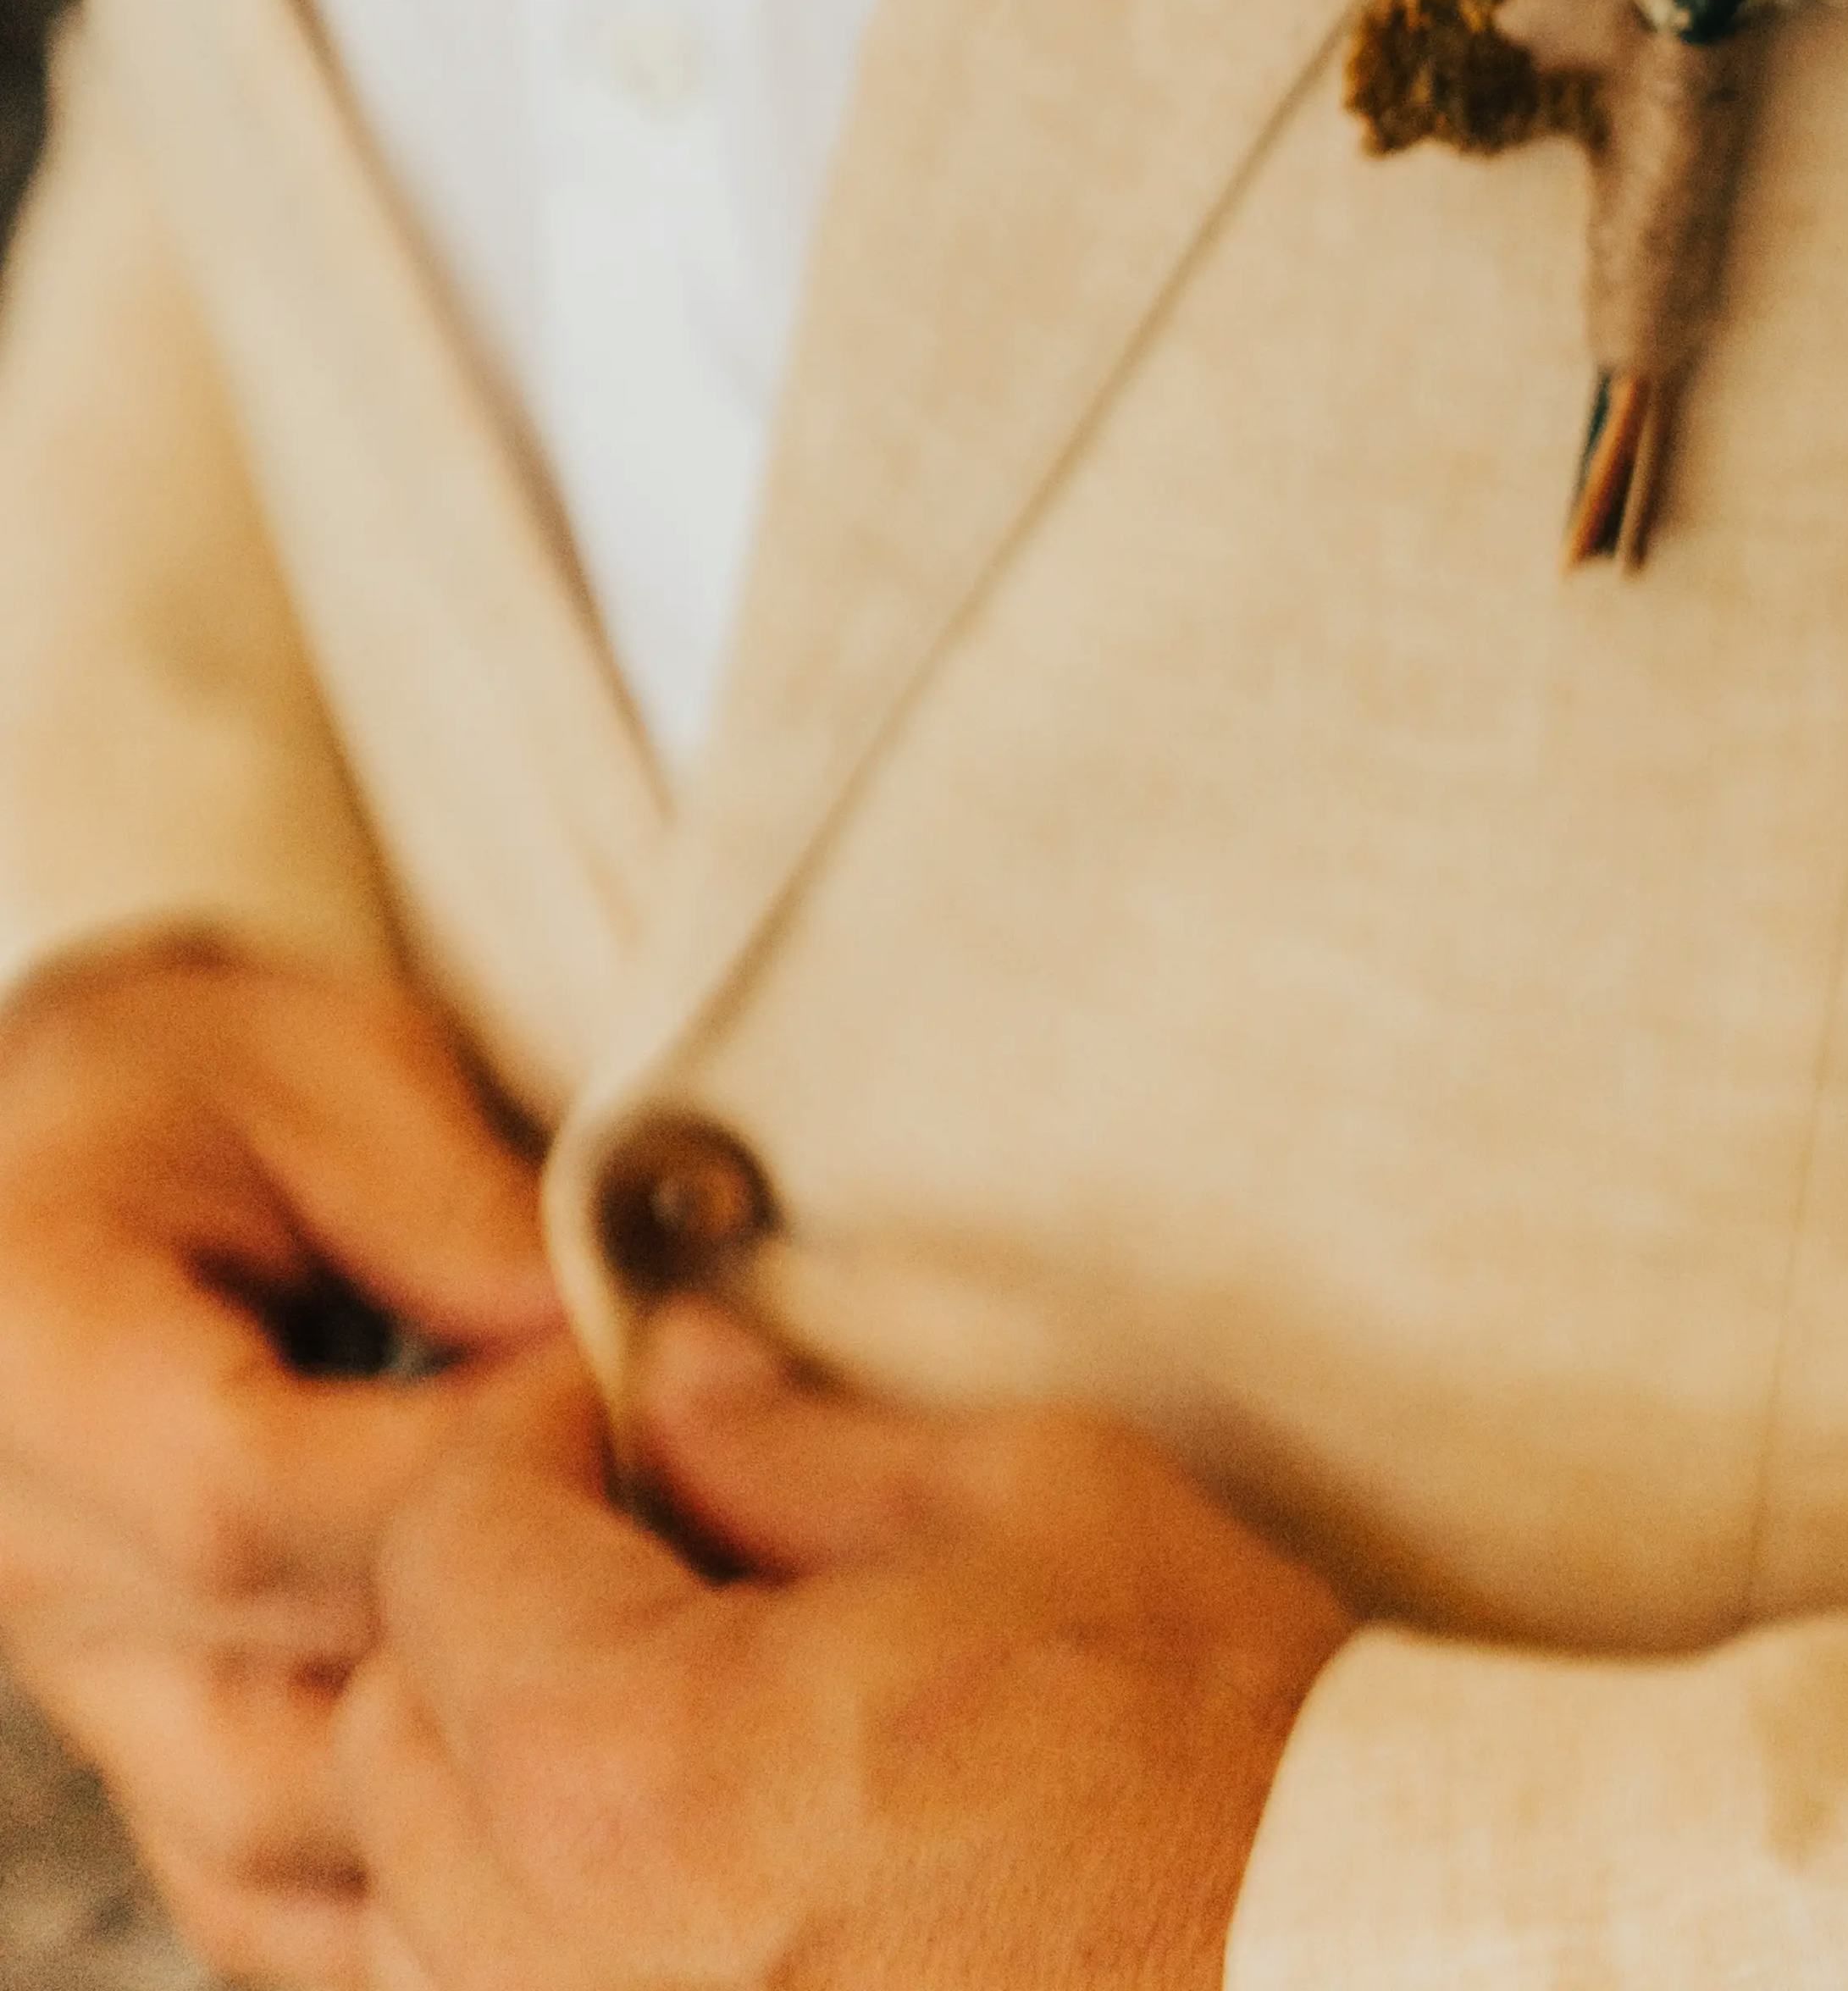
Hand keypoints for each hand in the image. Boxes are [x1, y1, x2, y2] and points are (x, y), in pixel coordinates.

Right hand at [0, 943, 571, 1988]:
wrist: (71, 1155)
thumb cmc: (207, 1086)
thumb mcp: (333, 1066)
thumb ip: (456, 1207)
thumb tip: (609, 1349)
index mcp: (38, 1356)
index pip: (247, 1498)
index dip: (463, 1471)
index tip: (609, 1387)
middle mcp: (29, 1565)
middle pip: (275, 1703)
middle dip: (503, 1631)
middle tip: (664, 1524)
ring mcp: (81, 1690)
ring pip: (276, 1843)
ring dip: (472, 1769)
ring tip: (621, 1636)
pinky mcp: (142, 1760)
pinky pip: (266, 1901)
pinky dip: (412, 1870)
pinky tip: (544, 1761)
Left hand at [337, 1305, 1355, 1990]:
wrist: (1319, 1967)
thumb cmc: (1203, 1757)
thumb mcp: (1025, 1505)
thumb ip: (800, 1445)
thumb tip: (684, 1382)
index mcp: (635, 1770)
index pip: (441, 1548)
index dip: (527, 1439)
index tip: (620, 1417)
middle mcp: (565, 1968)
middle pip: (389, 1741)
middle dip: (489, 1615)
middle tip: (640, 1551)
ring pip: (413, 1918)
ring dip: (493, 1798)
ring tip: (666, 1722)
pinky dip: (542, 1942)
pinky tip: (687, 1882)